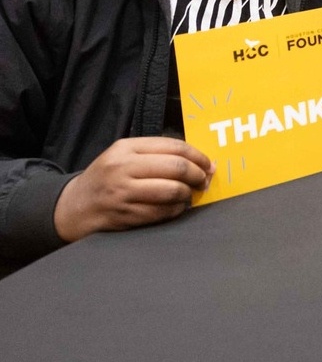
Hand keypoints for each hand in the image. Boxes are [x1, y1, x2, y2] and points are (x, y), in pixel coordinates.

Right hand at [52, 137, 213, 241]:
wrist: (73, 207)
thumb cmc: (106, 178)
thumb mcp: (123, 156)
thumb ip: (156, 153)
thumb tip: (199, 160)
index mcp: (126, 148)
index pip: (174, 147)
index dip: (198, 156)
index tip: (209, 164)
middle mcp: (123, 168)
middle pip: (177, 168)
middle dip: (198, 175)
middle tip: (204, 181)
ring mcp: (123, 193)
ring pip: (172, 191)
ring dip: (188, 194)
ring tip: (188, 194)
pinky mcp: (125, 215)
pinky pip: (163, 212)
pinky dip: (176, 210)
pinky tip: (175, 207)